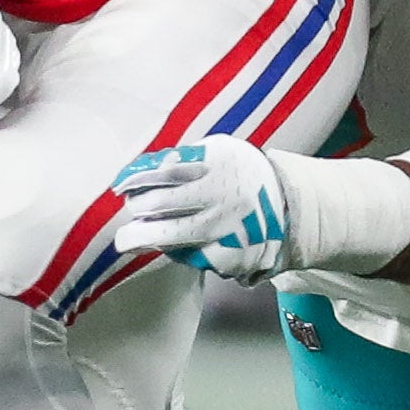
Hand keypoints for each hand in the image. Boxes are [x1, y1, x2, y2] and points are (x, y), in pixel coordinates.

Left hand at [112, 135, 290, 282]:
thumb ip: (183, 158)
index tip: (121, 185)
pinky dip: (176, 251)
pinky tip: (175, 245)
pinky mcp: (227, 257)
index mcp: (217, 164)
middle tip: (132, 209)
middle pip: (161, 206)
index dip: (135, 179)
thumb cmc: (240, 174)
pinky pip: (189, 257)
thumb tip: (142, 171)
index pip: (164, 170)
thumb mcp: (218, 152)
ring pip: (169, 238)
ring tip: (129, 238)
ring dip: (142, 238)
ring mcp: (224, 230)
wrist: (288, 206)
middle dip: (137, 209)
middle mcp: (221, 197)